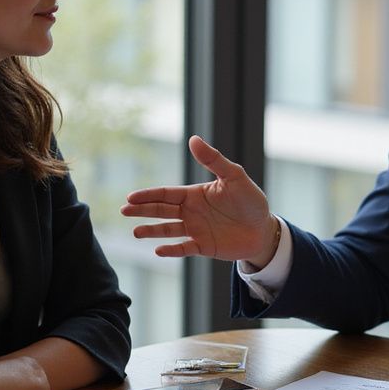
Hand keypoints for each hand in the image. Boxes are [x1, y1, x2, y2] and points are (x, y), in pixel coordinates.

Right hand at [121, 135, 277, 265]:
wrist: (264, 228)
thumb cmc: (250, 200)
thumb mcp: (234, 176)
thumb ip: (214, 160)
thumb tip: (193, 139)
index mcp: (195, 195)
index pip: (166, 194)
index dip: (149, 195)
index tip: (131, 197)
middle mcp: (191, 212)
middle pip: (161, 210)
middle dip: (142, 211)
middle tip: (124, 210)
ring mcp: (196, 230)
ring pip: (168, 230)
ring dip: (152, 230)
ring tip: (136, 231)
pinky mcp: (203, 247)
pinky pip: (184, 248)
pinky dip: (171, 250)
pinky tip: (158, 250)